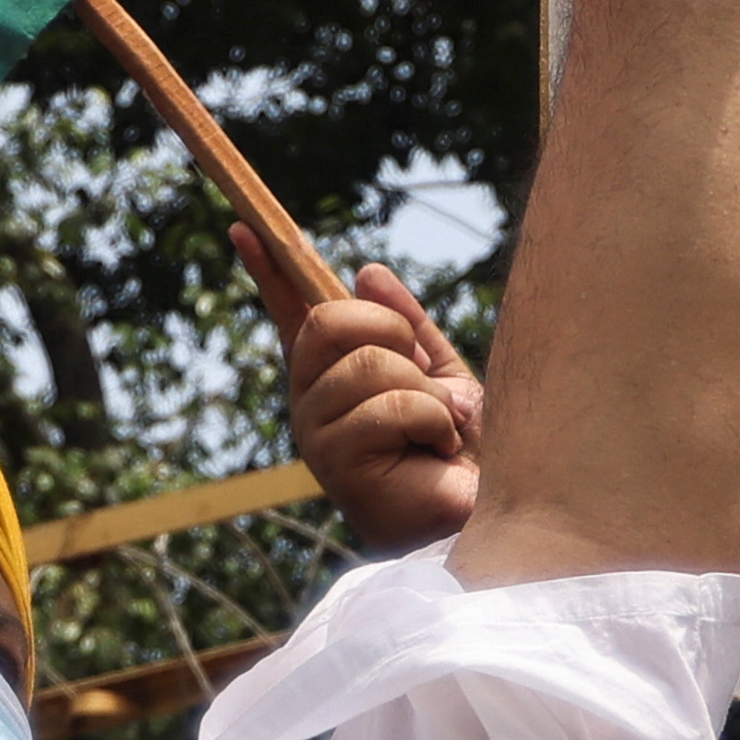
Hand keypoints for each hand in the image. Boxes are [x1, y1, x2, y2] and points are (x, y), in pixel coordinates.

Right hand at [254, 238, 484, 553]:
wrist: (493, 513)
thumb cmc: (468, 454)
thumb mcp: (441, 373)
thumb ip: (408, 326)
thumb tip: (367, 271)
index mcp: (334, 378)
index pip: (292, 313)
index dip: (269, 268)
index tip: (245, 226)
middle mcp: (313, 403)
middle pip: (328, 320)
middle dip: (392, 333)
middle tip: (425, 379)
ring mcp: (317, 434)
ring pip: (369, 362)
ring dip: (426, 392)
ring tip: (442, 431)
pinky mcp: (335, 464)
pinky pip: (388, 405)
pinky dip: (432, 421)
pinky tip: (437, 453)